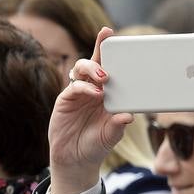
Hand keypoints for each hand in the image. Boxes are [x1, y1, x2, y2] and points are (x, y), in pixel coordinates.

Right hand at [48, 27, 132, 193]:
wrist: (77, 160)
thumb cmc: (97, 144)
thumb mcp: (113, 135)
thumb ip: (119, 124)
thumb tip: (129, 115)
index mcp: (107, 92)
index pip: (108, 66)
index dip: (107, 49)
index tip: (111, 33)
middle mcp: (92, 88)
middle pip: (94, 62)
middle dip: (100, 50)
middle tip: (110, 53)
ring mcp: (78, 93)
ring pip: (81, 69)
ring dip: (93, 68)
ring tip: (105, 78)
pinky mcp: (65, 101)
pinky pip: (73, 87)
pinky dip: (85, 88)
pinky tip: (96, 93)